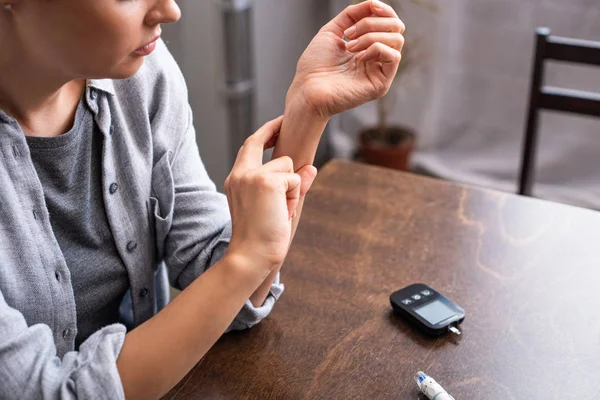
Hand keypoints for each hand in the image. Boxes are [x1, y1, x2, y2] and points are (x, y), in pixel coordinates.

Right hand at [224, 117, 317, 272]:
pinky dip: (294, 197)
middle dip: (276, 134)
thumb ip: (290, 185)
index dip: (265, 133)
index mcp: (235, 179)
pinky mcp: (267, 182)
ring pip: (287, 166)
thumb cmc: (260, 237)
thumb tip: (311, 168)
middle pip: (263, 143)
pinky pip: (295, 180)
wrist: (251, 256)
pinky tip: (283, 213)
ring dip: (292, 188)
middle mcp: (240, 173)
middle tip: (286, 127)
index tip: (278, 124)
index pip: (249, 145)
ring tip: (280, 211)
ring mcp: (252, 176)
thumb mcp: (275, 207)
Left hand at [288, 0, 404, 118]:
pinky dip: (376, 49)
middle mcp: (376, 58)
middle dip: (373, 22)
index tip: (371, 6)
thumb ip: (352, 15)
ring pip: (397, 40)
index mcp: (367, 46)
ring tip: (350, 47)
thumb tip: (372, 4)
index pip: (389, 23)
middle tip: (350, 33)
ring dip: (371, 36)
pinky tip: (359, 57)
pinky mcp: (381, 84)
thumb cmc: (314, 65)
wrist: (307, 88)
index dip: (384, 10)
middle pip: (396, 28)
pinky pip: (393, 56)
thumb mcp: (332, 30)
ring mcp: (380, 71)